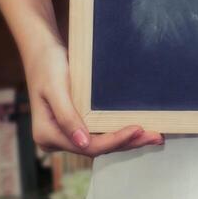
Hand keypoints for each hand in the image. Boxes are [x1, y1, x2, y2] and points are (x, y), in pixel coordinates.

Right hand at [25, 40, 163, 156]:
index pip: (88, 146)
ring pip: (100, 142)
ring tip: (154, 135)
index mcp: (47, 135)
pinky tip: (137, 129)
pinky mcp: (75, 124)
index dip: (114, 140)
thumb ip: (67, 117)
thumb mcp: (56, 88)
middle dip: (127, 142)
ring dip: (126, 140)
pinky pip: (98, 132)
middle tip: (156, 136)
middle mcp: (56, 139)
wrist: (41, 50)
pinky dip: (118, 131)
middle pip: (97, 148)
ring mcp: (66, 133)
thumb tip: (84, 143)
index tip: (138, 129)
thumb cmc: (47, 65)